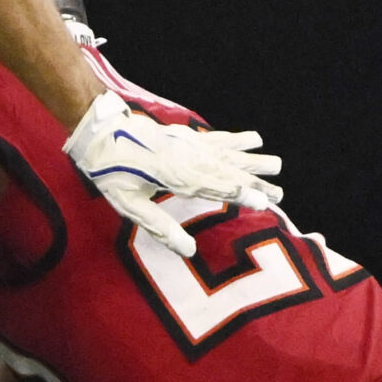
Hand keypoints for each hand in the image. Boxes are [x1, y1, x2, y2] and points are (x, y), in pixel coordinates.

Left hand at [62, 91, 282, 255]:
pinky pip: (217, 138)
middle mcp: (187, 158)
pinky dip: (237, 139)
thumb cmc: (110, 172)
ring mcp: (188, 144)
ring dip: (253, 160)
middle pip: (227, 171)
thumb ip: (159, 227)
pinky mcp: (186, 136)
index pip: (213, 187)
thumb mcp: (128, 205)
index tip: (263, 201)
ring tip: (278, 164)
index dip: (239, 194)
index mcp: (173, 175)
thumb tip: (188, 251)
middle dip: (255, 182)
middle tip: (280, 194)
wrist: (100, 131)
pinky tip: (255, 138)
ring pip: (228, 153)